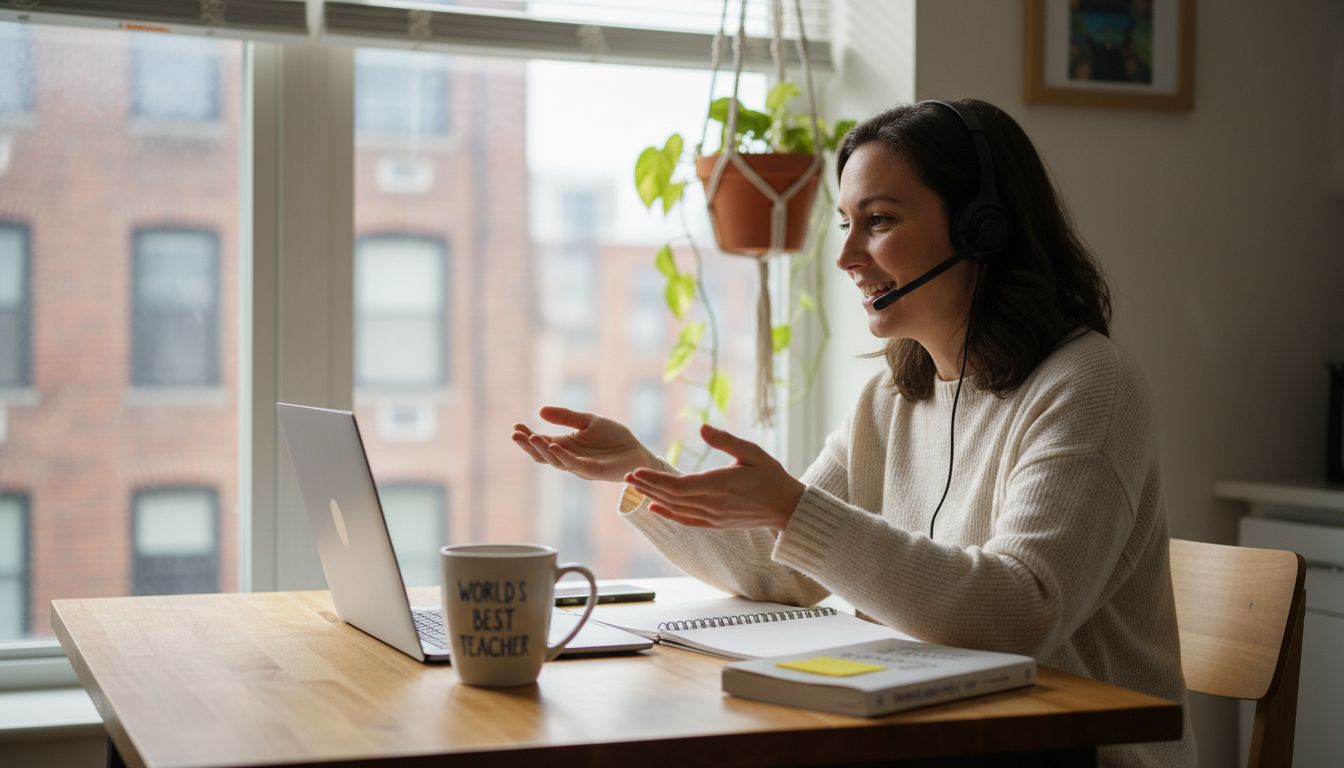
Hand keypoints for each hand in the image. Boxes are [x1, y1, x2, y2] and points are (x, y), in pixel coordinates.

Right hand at [511, 406, 660, 482]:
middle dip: (529, 445)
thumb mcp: (588, 421)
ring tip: (532, 437)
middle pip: (543, 455)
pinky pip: (576, 465)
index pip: (542, 443)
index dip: (528, 436)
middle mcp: (570, 458)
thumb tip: (540, 410)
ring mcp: (581, 466)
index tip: (515, 426)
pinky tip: (554, 446)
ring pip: (557, 461)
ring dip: (543, 450)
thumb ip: (566, 417)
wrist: (637, 451)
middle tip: (516, 434)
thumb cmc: (614, 438)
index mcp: (566, 446)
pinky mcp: (595, 471)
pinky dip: (564, 457)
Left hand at [624, 423, 804, 530]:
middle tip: (627, 477)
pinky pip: (687, 521)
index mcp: (719, 485)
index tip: (636, 472)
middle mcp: (713, 504)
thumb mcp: (752, 452)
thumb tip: (702, 427)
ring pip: (677, 509)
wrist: (787, 507)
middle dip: (648, 487)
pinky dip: (669, 515)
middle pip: (672, 497)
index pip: (678, 485)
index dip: (654, 480)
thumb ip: (725, 440)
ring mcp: (714, 517)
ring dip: (654, 498)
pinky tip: (655, 509)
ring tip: (636, 488)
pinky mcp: (716, 524)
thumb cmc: (771, 476)